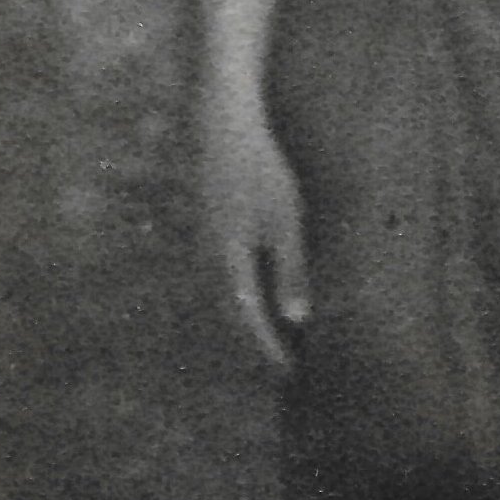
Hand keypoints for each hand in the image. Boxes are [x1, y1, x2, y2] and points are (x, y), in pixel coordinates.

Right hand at [197, 77, 309, 375]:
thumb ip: (290, 270)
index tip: (289, 375)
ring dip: (243, 320)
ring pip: (221, 296)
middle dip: (254, 343)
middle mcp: (209, 258)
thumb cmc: (260, 169)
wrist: (223, 124)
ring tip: (269, 334)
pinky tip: (252, 290)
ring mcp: (202, 241)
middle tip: (280, 365)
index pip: (250, 322)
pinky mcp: (205, 227)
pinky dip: (236, 295)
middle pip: (230, 315)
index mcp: (229, 262)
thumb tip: (297, 321)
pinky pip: (218, 275)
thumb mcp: (285, 219)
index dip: (269, 350)